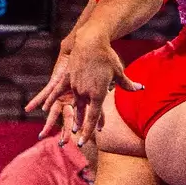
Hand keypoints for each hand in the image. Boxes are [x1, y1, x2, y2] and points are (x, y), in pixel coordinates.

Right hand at [26, 35, 142, 145]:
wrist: (91, 42)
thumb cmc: (107, 57)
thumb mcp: (119, 72)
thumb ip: (128, 85)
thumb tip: (141, 89)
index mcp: (98, 94)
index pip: (93, 118)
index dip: (88, 131)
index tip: (84, 142)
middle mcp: (84, 92)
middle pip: (83, 113)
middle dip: (82, 126)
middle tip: (80, 139)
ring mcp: (75, 85)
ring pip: (73, 104)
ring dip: (73, 115)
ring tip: (72, 126)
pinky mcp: (67, 77)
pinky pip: (58, 91)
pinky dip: (51, 100)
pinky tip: (45, 108)